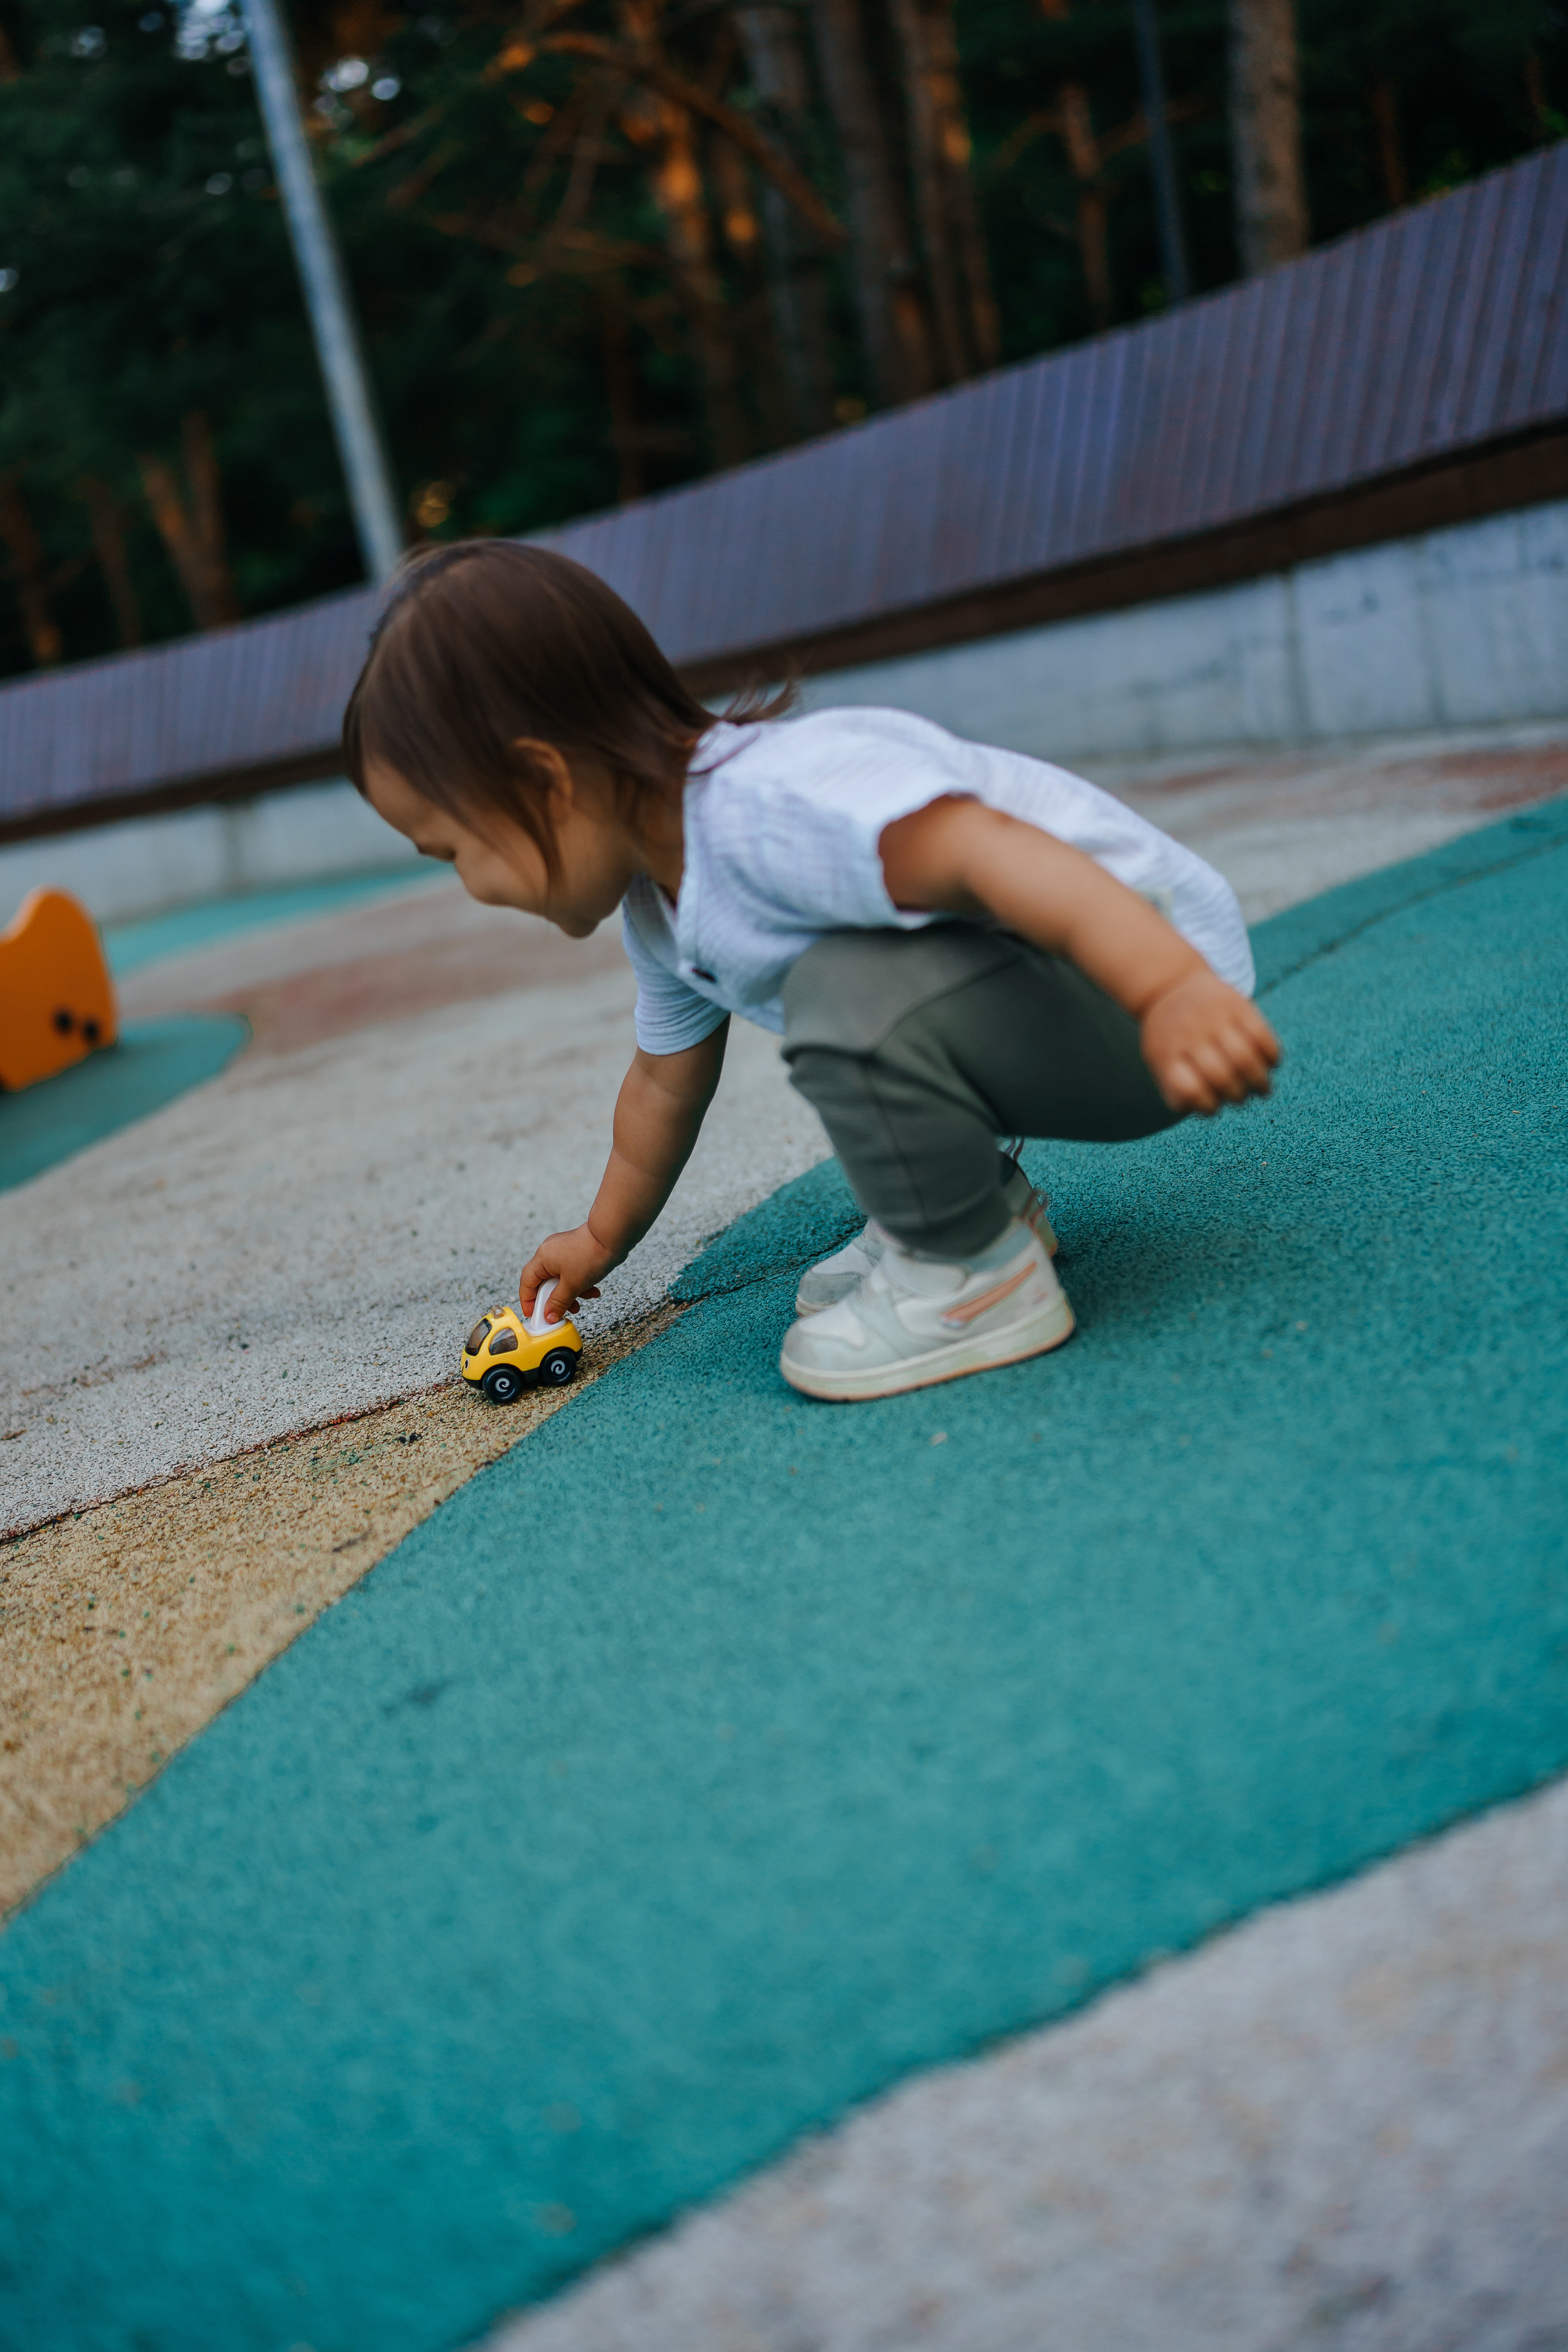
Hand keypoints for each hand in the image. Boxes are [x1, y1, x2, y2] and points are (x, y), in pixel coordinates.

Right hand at [519, 1224, 615, 1322]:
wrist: (613, 1236)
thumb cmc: (591, 1254)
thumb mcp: (573, 1285)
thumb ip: (558, 1302)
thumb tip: (548, 1317)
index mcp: (542, 1258)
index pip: (527, 1283)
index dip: (528, 1301)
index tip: (533, 1315)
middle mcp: (549, 1253)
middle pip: (544, 1282)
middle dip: (555, 1299)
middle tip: (561, 1312)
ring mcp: (562, 1251)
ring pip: (560, 1279)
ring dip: (570, 1294)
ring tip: (581, 1303)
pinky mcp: (575, 1252)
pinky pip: (571, 1273)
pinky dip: (579, 1284)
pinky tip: (592, 1290)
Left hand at [1140, 971, 1280, 1114]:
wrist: (1171, 984)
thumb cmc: (1169, 1035)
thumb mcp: (1158, 1060)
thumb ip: (1175, 1088)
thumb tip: (1204, 1110)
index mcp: (1167, 1054)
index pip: (1191, 1090)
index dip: (1208, 1105)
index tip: (1214, 1106)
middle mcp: (1190, 1035)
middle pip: (1222, 1076)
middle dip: (1238, 1096)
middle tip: (1243, 1098)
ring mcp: (1214, 1018)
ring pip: (1244, 1058)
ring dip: (1259, 1080)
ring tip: (1262, 1089)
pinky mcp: (1236, 1004)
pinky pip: (1261, 1035)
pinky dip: (1271, 1054)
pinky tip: (1271, 1062)